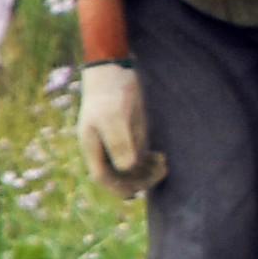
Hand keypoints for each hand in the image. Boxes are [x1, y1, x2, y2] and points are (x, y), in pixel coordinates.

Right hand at [74, 60, 156, 192]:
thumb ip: (120, 143)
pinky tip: (161, 156)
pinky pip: (137, 155)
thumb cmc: (111, 92)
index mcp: (93, 146)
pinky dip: (148, 160)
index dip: (120, 187)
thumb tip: (127, 169)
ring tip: (164, 163)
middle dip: (139, 178)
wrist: (113, 68)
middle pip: (117, 175)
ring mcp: (115, 141)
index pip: (103, 177)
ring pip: (129, 167)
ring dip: (146, 170)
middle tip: (161, 172)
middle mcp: (102, 147)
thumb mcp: (116, 117)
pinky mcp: (127, 133)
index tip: (140, 190)